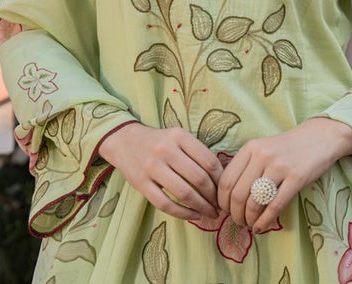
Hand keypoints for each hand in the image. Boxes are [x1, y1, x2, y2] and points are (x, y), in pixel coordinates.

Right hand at [99, 123, 223, 220]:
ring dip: (202, 207)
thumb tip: (223, 176)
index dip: (221, 179)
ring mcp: (152, 167)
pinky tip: (194, 216)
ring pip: (184, 193)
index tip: (226, 189)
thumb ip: (197, 152)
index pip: (208, 160)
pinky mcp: (141, 184)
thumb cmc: (159, 141)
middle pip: (198, 178)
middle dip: (214, 196)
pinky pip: (165, 204)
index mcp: (179, 136)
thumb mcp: (178, 137)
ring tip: (211, 213)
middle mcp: (166, 149)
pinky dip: (183, 213)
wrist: (125, 141)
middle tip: (221, 205)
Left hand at [217, 118, 351, 232]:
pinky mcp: (297, 178)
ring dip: (248, 220)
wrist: (319, 137)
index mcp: (250, 147)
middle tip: (238, 222)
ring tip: (250, 225)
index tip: (225, 210)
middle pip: (238, 194)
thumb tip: (226, 195)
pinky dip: (264, 222)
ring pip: (254, 202)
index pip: (226, 180)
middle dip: (234, 214)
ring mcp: (279, 166)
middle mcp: (262, 155)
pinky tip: (261, 228)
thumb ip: (245, 166)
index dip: (222, 201)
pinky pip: (275, 206)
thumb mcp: (262, 148)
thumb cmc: (287, 147)